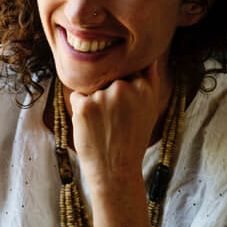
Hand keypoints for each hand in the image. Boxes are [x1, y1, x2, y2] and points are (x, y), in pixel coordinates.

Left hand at [68, 60, 168, 190]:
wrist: (115, 171)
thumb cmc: (131, 141)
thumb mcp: (149, 109)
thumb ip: (148, 80)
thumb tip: (146, 55)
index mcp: (144, 86)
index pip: (127, 70)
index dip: (122, 88)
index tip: (123, 108)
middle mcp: (125, 87)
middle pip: (107, 78)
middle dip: (106, 94)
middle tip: (113, 122)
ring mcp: (104, 95)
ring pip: (91, 87)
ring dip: (93, 102)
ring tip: (103, 126)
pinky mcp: (85, 105)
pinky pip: (77, 97)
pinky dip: (80, 110)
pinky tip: (91, 127)